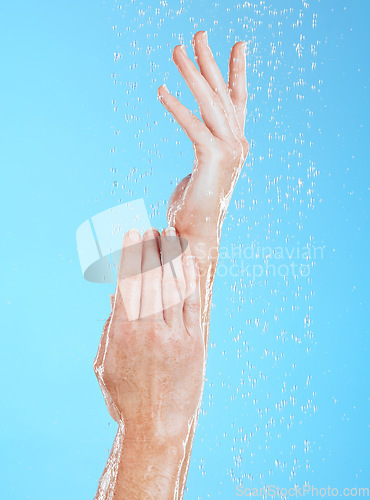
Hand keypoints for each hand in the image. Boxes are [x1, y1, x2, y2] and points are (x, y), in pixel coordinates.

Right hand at [93, 227, 204, 442]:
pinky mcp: (195, 343)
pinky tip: (189, 261)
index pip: (128, 282)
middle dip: (152, 249)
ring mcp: (175, 335)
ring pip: (174, 286)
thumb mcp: (105, 363)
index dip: (132, 255)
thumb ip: (110, 327)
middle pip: (152, 278)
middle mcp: (149, 329)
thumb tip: (116, 296)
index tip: (133, 234)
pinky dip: (191, 280)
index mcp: (124, 332)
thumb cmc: (125, 397)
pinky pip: (193, 304)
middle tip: (153, 229)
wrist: (156, 426)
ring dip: (172, 257)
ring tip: (171, 235)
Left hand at [157, 31, 248, 247]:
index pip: (238, 101)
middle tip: (198, 33)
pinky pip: (193, 126)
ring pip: (210, 103)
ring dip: (192, 74)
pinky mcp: (213, 159)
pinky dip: (177, 108)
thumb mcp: (204, 170)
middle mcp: (237, 144)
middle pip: (224, 94)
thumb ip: (206, 149)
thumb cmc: (196, 206)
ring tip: (176, 50)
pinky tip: (161, 91)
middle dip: (210, 62)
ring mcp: (229, 151)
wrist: (200, 235)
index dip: (237, 72)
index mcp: (235, 144)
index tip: (238, 45)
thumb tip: (202, 138)